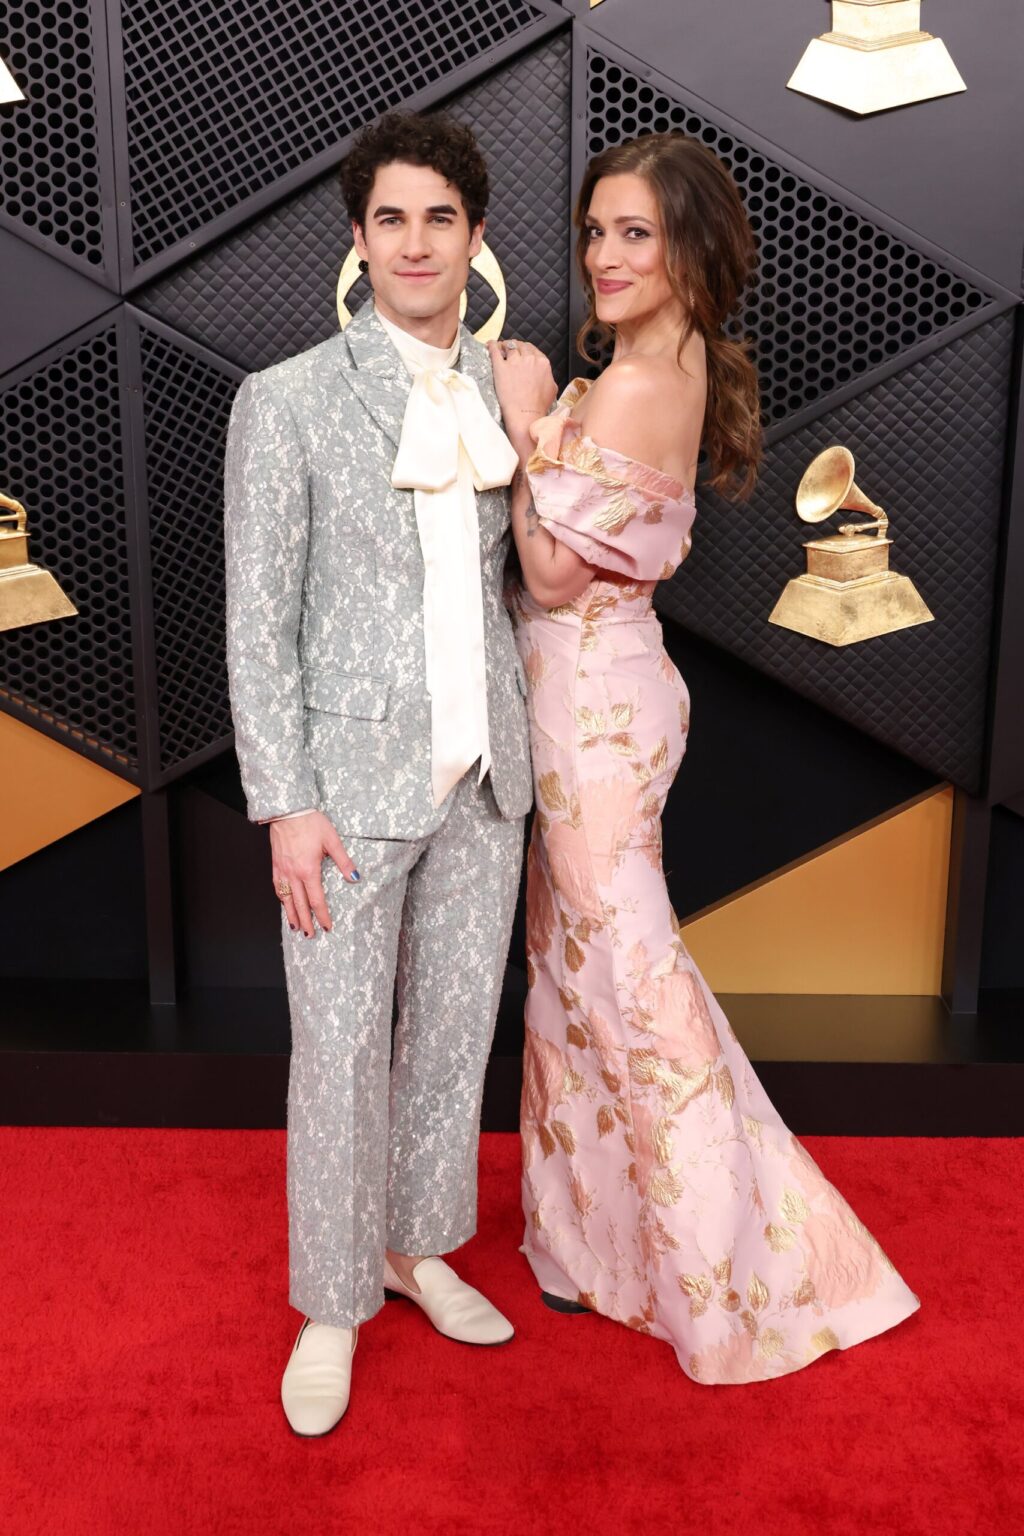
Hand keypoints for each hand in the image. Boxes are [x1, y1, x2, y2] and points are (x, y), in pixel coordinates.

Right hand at [270, 811, 358, 937]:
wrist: (288, 810)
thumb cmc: (310, 822)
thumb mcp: (332, 840)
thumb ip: (344, 861)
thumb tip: (355, 877)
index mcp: (309, 870)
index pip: (316, 900)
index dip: (322, 915)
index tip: (327, 926)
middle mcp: (294, 874)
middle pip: (300, 905)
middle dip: (306, 922)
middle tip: (310, 935)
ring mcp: (282, 870)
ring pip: (286, 899)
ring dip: (291, 915)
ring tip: (296, 927)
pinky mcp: (276, 864)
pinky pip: (277, 887)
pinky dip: (281, 898)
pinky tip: (284, 903)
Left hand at [487, 339, 556, 435]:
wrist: (526, 415)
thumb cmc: (539, 406)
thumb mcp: (552, 390)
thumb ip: (549, 377)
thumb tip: (546, 375)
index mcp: (543, 363)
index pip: (532, 349)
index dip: (525, 349)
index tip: (520, 351)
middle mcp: (530, 359)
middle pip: (520, 345)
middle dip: (514, 345)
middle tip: (509, 349)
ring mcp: (515, 362)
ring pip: (508, 345)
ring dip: (504, 345)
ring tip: (499, 348)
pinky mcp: (501, 368)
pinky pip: (495, 350)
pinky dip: (492, 345)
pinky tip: (489, 345)